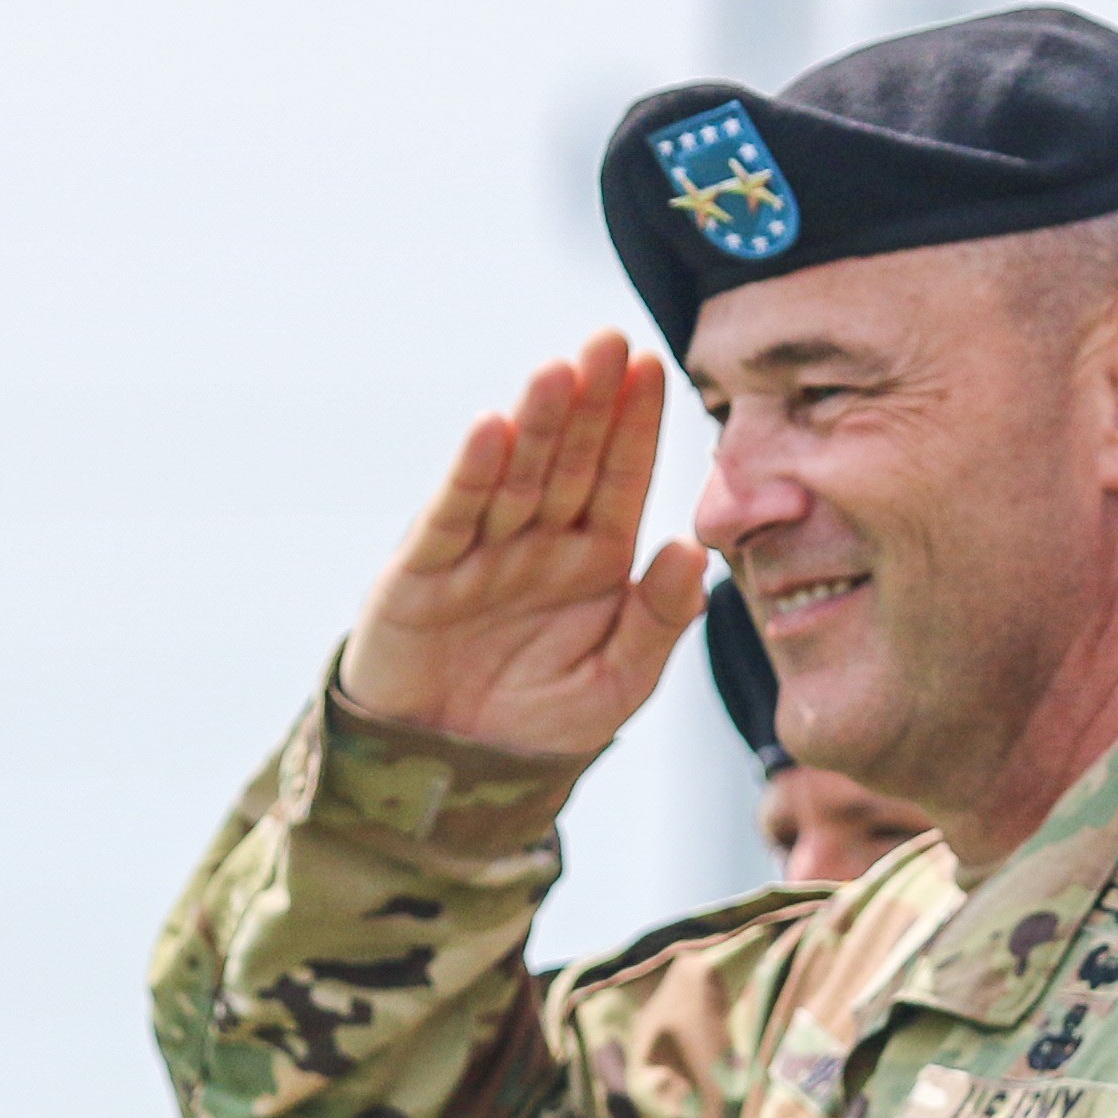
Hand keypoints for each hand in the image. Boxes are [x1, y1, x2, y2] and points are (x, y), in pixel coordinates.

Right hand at [339, 334, 709, 759]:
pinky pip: (452, 517)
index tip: (657, 366)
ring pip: (515, 475)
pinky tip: (491, 429)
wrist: (453, 777)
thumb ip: (658, 622)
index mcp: (595, 558)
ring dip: (536, 423)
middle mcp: (539, 540)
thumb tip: (694, 553)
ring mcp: (480, 550)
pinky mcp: (422, 572)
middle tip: (612, 340)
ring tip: (559, 370)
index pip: (620, 477)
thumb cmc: (541, 727)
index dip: (636, 425)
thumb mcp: (617, 684)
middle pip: (569, 459)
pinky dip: (470, 475)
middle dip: (591, 401)